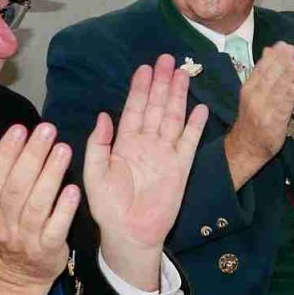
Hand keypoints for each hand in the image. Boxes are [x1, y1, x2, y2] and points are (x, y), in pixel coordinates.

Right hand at [0, 123, 80, 292]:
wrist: (13, 281)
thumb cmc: (0, 239)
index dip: (5, 154)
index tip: (19, 129)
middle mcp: (3, 226)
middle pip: (16, 187)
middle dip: (32, 156)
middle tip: (47, 130)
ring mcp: (26, 239)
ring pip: (37, 205)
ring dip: (51, 175)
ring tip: (63, 149)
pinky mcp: (47, 251)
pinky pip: (56, 228)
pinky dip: (64, 209)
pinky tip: (73, 189)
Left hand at [84, 56, 209, 282]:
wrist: (129, 234)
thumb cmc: (108, 207)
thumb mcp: (94, 174)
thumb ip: (98, 144)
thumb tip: (103, 115)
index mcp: (124, 143)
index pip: (133, 109)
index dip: (139, 89)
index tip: (145, 68)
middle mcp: (146, 144)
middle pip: (156, 107)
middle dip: (161, 84)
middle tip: (167, 59)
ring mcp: (165, 154)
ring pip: (173, 118)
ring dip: (178, 97)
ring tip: (183, 74)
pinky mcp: (180, 168)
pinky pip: (189, 142)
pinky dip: (194, 126)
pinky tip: (199, 108)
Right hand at [222, 41, 293, 177]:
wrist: (246, 146)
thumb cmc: (252, 116)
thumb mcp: (252, 92)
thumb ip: (262, 72)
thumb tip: (270, 49)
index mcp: (248, 89)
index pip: (260, 69)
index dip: (272, 56)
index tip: (283, 45)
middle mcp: (254, 98)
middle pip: (268, 78)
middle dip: (281, 63)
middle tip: (292, 50)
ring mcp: (264, 111)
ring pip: (276, 91)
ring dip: (286, 77)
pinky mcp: (273, 124)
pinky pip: (282, 109)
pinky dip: (288, 98)